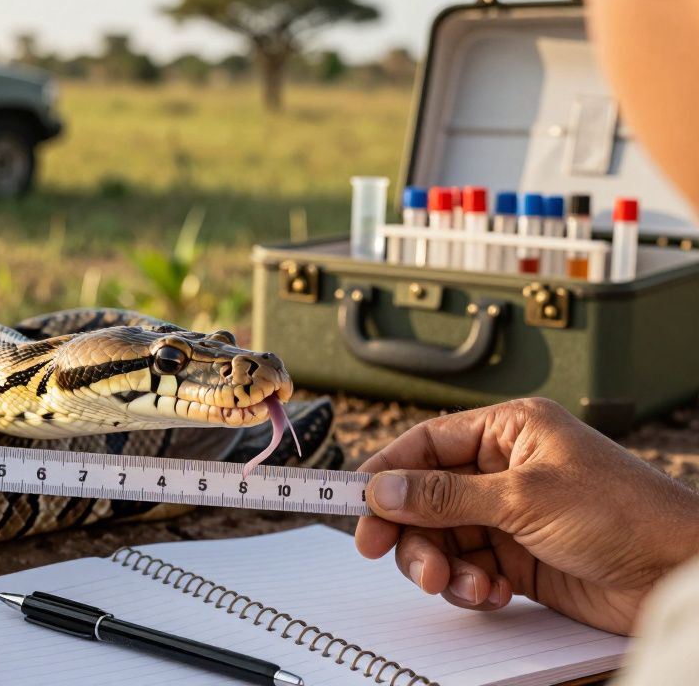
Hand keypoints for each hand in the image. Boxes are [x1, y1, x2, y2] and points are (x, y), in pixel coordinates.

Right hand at [355, 398, 698, 634]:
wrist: (679, 572)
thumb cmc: (627, 514)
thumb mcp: (525, 497)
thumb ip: (447, 495)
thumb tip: (385, 488)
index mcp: (510, 432)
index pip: (427, 444)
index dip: (387, 471)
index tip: (355, 500)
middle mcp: (506, 470)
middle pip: (425, 497)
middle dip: (409, 529)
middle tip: (384, 552)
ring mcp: (511, 516)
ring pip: (442, 537)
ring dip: (440, 564)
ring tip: (458, 584)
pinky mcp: (520, 558)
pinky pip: (468, 568)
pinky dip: (470, 585)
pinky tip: (492, 591)